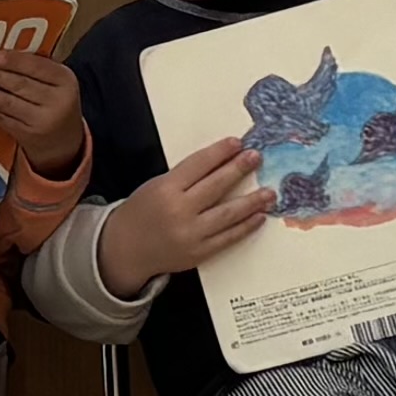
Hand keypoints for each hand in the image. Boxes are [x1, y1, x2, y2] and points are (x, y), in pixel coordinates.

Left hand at [0, 51, 89, 178]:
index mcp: (66, 80)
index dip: (15, 61)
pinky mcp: (26, 135)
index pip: (39, 67)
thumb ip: (34, 66)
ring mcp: (42, 121)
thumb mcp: (55, 80)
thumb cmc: (53, 99)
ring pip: (8, 103)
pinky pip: (0, 119)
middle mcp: (57, 101)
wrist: (64, 139)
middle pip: (21, 86)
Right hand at [97, 137, 269, 295]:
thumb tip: (221, 163)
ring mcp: (190, 234)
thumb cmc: (142, 213)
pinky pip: (228, 238)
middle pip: (215, 186)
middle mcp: (179, 211)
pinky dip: (245, 227)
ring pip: (228, 214)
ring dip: (251, 201)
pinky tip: (258, 217)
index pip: (198, 165)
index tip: (237, 143)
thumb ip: (185, 178)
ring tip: (269, 193)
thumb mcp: (156, 187)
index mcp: (165, 189)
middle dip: (238, 169)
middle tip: (256, 158)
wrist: (126, 249)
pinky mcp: (199, 253)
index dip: (220, 152)